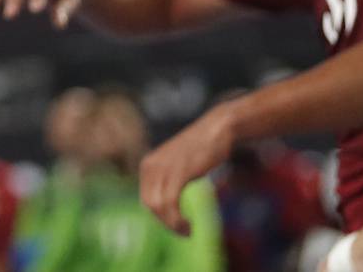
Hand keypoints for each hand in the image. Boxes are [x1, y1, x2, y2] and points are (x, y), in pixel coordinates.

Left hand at [139, 103, 235, 234]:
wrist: (216, 130)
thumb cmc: (200, 149)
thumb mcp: (177, 165)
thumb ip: (167, 180)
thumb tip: (163, 205)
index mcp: (148, 166)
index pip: (146, 200)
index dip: (161, 217)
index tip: (177, 224)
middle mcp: (150, 166)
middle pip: (150, 206)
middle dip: (166, 223)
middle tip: (184, 231)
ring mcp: (163, 168)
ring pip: (158, 207)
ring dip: (172, 225)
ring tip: (187, 231)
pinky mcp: (179, 172)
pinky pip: (170, 202)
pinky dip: (177, 220)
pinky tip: (189, 226)